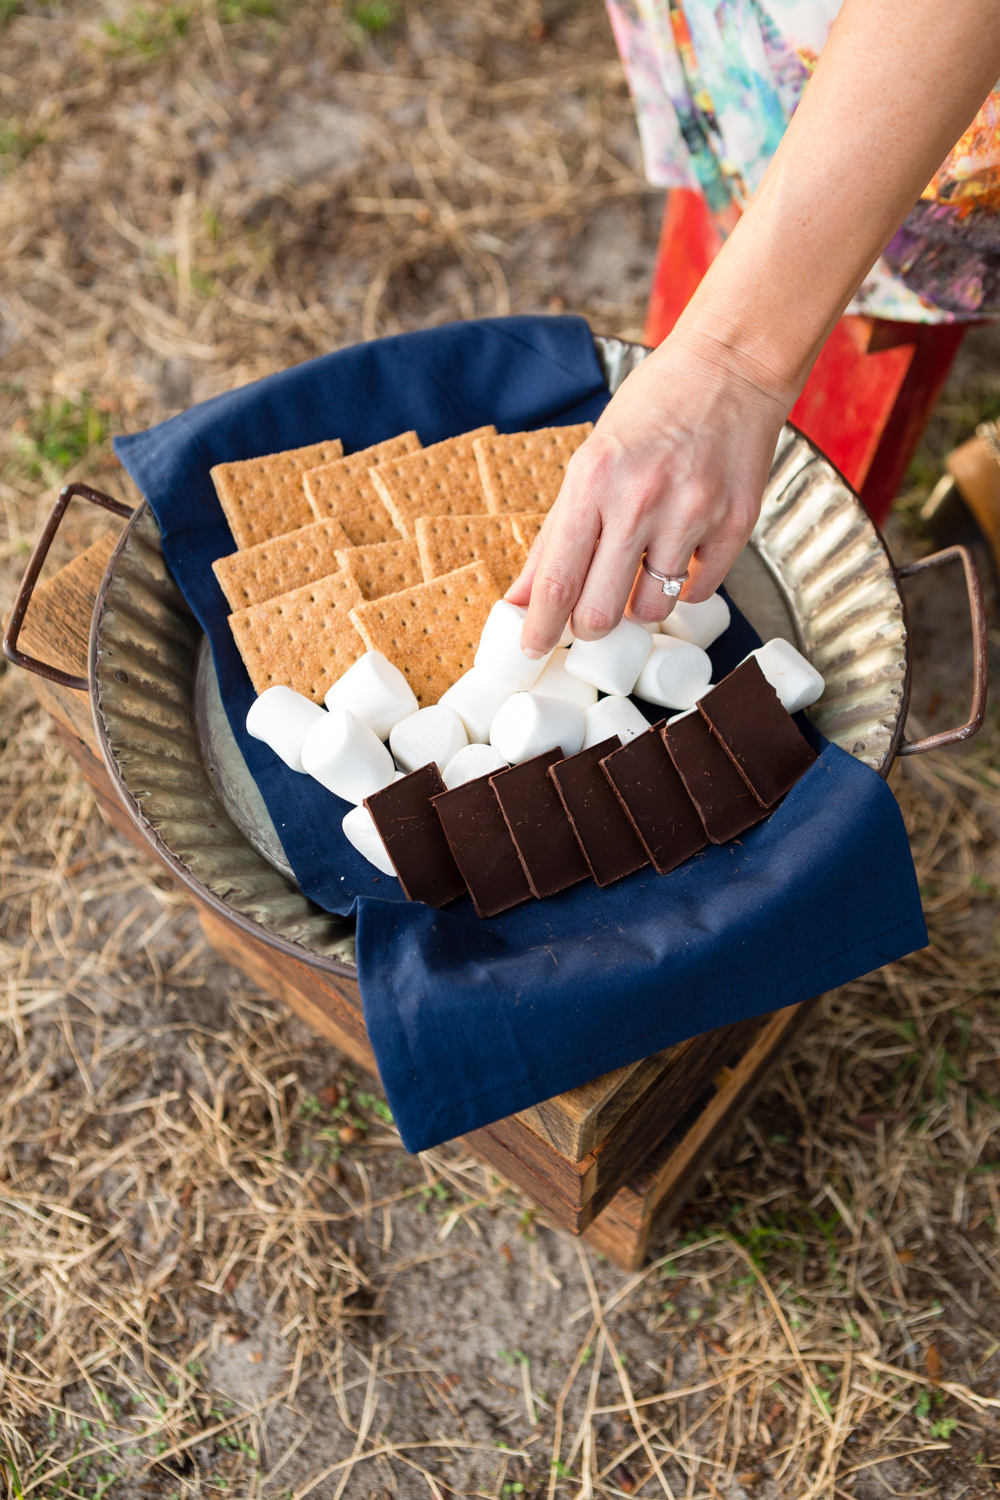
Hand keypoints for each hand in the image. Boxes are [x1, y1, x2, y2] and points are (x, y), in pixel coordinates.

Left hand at [506, 330, 790, 655]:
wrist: (730, 367)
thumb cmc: (651, 412)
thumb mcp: (589, 462)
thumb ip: (556, 535)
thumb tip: (523, 599)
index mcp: (593, 482)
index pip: (556, 579)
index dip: (540, 628)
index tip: (530, 651)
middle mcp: (640, 500)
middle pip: (601, 611)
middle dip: (589, 628)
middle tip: (589, 619)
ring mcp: (692, 513)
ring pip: (652, 609)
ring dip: (639, 606)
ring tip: (640, 574)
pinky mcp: (735, 523)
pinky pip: (699, 590)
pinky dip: (684, 584)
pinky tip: (680, 553)